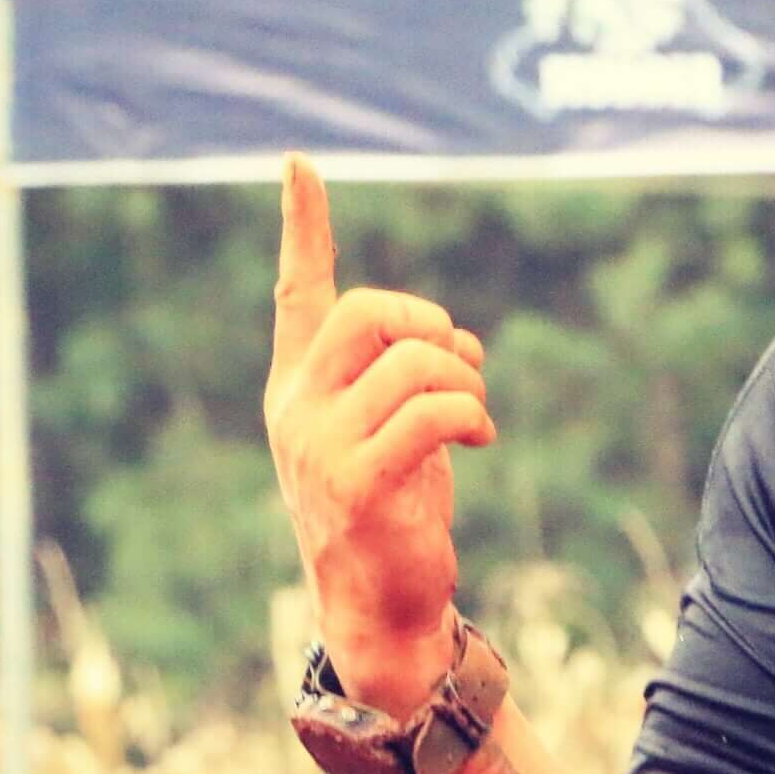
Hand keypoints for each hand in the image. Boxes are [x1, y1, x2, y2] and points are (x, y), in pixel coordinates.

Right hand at [262, 155, 493, 712]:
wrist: (381, 609)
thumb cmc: (394, 515)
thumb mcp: (391, 433)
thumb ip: (402, 378)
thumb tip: (452, 339)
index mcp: (298, 387)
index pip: (296, 291)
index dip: (302, 226)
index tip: (300, 164)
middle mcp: (295, 408)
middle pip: (372, 311)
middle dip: (433, 322)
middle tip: (461, 363)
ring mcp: (319, 446)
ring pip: (414, 360)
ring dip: (467, 378)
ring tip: (475, 414)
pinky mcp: (359, 483)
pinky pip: (433, 411)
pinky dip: (472, 414)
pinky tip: (479, 440)